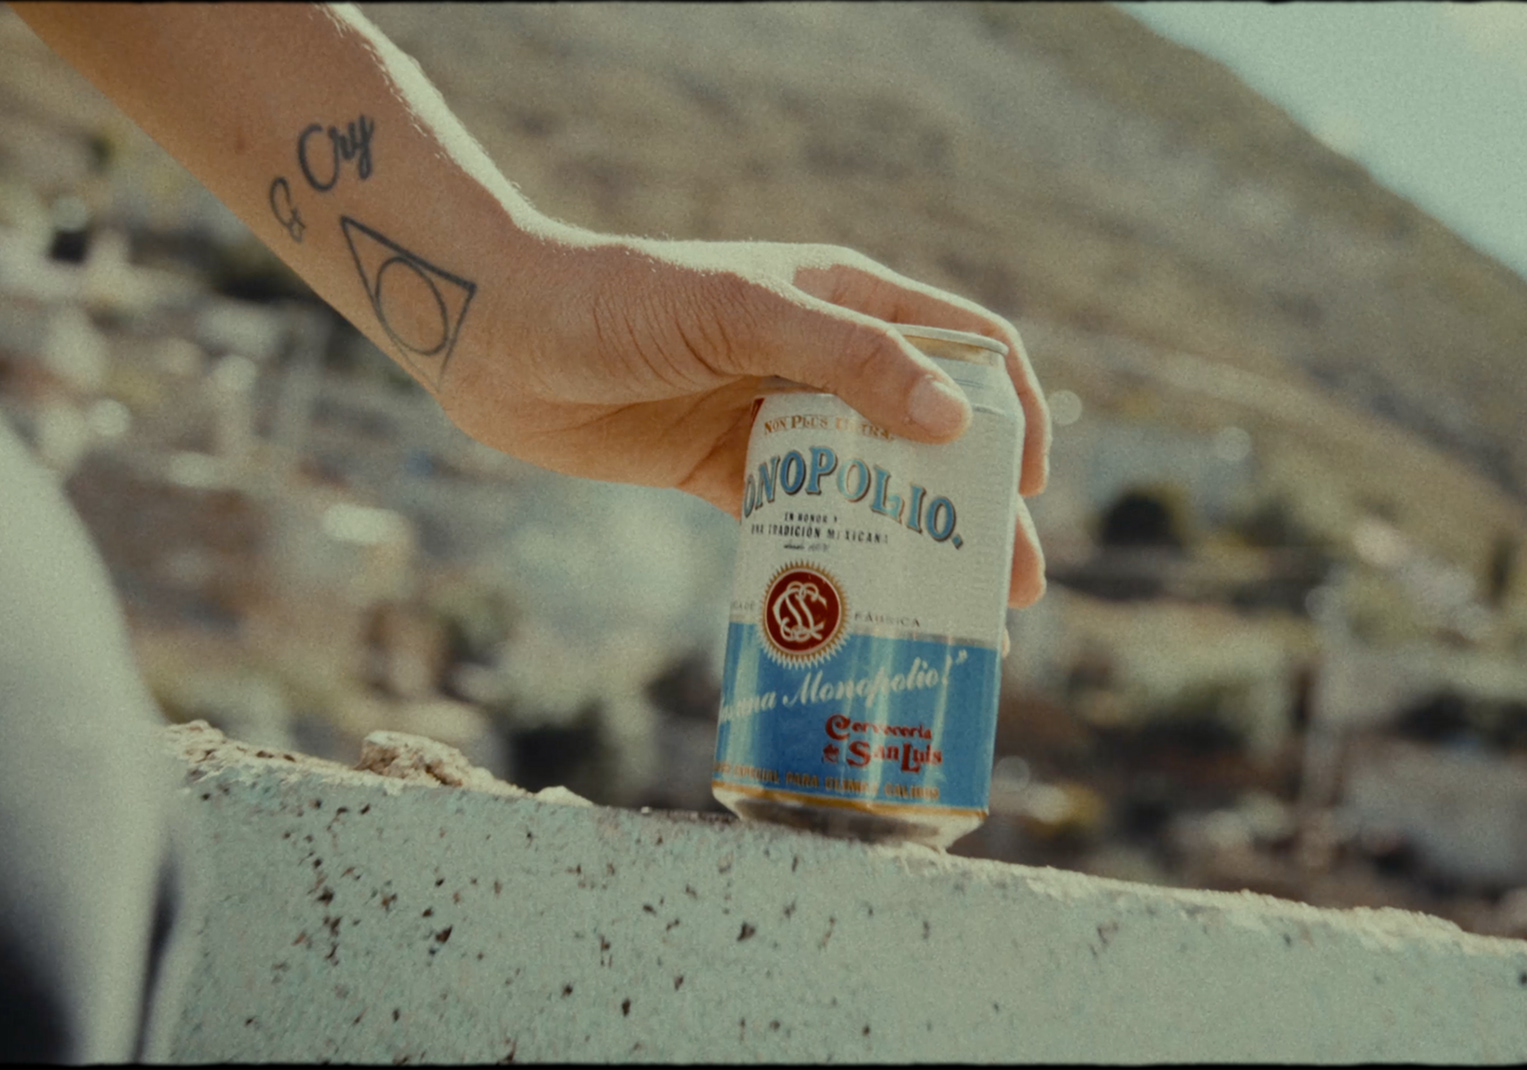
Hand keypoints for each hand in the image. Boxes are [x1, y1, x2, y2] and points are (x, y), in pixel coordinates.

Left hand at [437, 234, 1050, 608]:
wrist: (496, 335)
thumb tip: (956, 422)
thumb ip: (846, 358)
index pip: (965, 344)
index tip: (1030, 483)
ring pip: (869, 485)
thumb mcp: (739, 311)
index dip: (1012, 409)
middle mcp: (819, 355)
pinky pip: (797, 523)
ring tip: (951, 615)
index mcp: (843, 297)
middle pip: (929, 430)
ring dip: (912, 546)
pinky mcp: (720, 470)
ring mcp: (770, 417)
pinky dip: (830, 564)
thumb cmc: (616, 300)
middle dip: (975, 506)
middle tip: (1011, 584)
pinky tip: (856, 611)